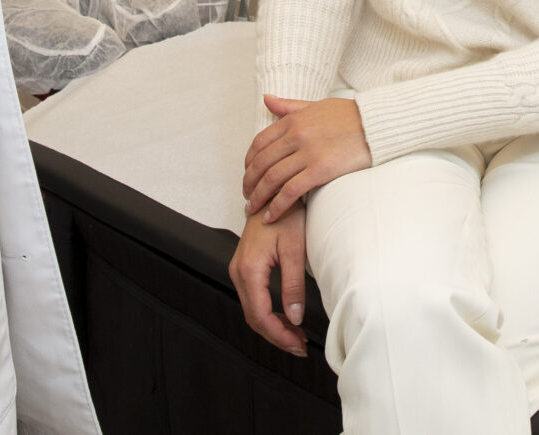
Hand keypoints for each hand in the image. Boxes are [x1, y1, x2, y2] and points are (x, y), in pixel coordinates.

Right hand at [230, 206, 310, 356]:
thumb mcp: (295, 250)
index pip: (260, 316)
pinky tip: (285, 317)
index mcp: (249, 269)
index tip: (298, 346)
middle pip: (253, 317)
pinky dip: (268, 313)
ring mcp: (239, 269)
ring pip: (252, 310)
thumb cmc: (287, 214)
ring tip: (295, 336)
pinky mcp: (244, 267)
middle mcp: (238, 271)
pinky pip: (253, 298)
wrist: (275, 191)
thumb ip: (293, 286)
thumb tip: (294, 318)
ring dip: (272, 326)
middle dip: (276, 336)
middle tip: (300, 346)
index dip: (279, 336)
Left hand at [243, 94, 369, 221]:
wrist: (377, 124)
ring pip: (271, 179)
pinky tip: (271, 216)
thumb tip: (267, 99)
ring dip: (258, 198)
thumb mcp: (316, 105)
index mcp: (293, 120)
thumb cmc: (350, 116)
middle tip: (247, 197)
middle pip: (261, 163)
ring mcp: (307, 153)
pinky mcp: (320, 170)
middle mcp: (296, 135)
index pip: (259, 143)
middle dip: (249, 183)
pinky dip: (277, 206)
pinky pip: (290, 191)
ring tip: (253, 209)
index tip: (247, 175)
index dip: (248, 163)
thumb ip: (290, 106)